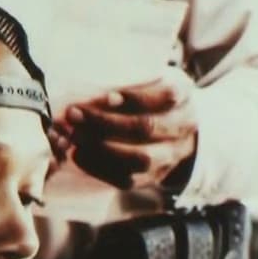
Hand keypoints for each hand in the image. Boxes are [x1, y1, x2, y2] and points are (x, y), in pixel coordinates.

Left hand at [50, 67, 198, 190]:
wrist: (179, 133)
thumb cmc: (155, 97)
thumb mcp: (154, 78)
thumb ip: (133, 79)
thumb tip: (92, 82)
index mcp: (183, 97)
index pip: (165, 97)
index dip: (135, 98)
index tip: (106, 96)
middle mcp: (182, 129)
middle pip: (146, 128)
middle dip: (106, 122)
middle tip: (75, 114)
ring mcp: (169, 157)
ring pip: (139, 158)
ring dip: (101, 147)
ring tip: (74, 136)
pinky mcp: (152, 177)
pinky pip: (127, 179)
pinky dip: (99, 168)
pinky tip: (78, 154)